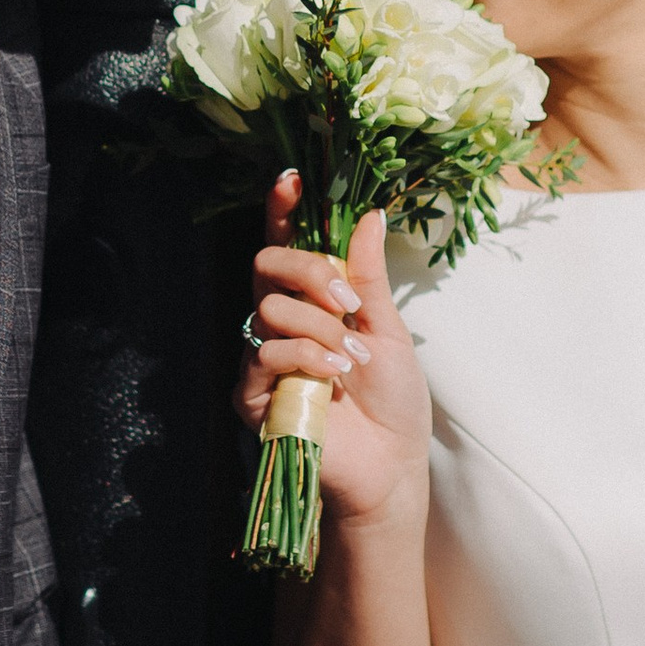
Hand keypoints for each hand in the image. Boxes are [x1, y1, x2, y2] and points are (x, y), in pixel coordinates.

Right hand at [237, 178, 430, 530]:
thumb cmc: (392, 401)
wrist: (390, 466)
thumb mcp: (388, 329)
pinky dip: (306, 356)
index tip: (292, 179)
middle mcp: (281, 324)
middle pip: (266, 264)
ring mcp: (263, 358)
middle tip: (346, 301)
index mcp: (313, 302)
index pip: (287, 247)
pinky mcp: (252, 394)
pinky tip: (334, 376)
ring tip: (351, 358)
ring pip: (269, 307)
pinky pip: (265, 352)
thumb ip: (367, 276)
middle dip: (309, 271)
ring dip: (319, 327)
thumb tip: (370, 215)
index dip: (282, 211)